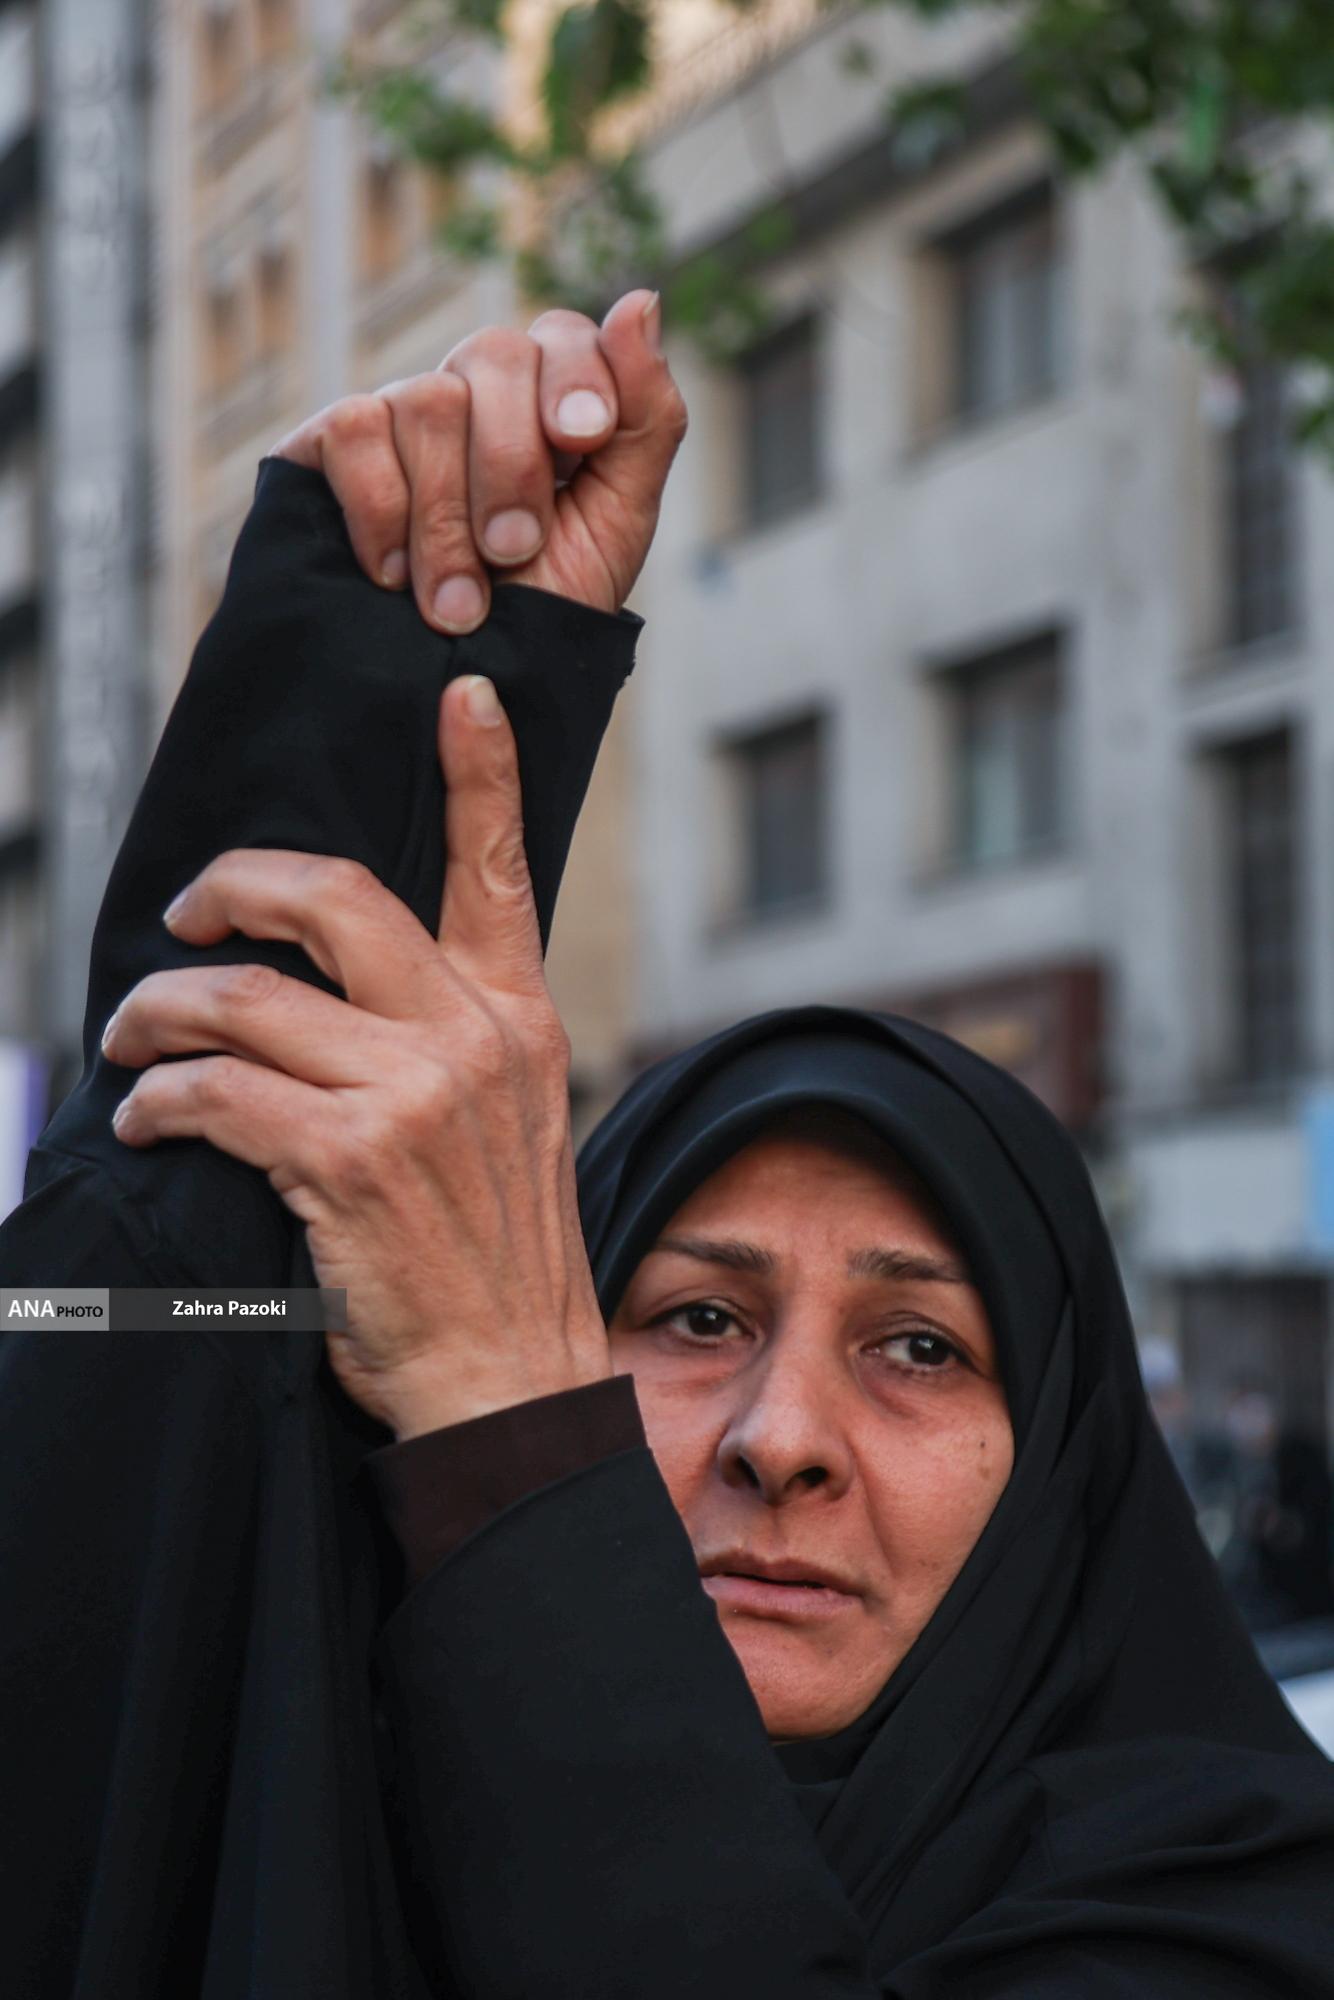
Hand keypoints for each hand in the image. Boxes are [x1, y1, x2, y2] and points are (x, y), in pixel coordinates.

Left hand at [102, 676, 609, 1438]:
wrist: (512, 1382)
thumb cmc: (492, 1263)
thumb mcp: (509, 1131)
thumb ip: (446, 1043)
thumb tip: (325, 990)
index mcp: (518, 1022)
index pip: (498, 875)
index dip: (481, 776)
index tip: (462, 695)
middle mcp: (473, 1040)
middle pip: (333, 898)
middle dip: (234, 889)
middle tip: (187, 919)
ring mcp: (412, 1095)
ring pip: (243, 997)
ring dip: (158, 1012)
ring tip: (132, 1039)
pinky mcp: (346, 1159)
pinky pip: (213, 1091)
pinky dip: (159, 1100)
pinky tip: (151, 1120)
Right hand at [270, 289, 687, 631]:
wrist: (459, 679)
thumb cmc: (545, 600)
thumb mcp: (618, 523)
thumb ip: (647, 419)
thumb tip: (641, 300)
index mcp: (550, 397)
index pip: (563, 335)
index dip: (574, 376)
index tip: (582, 439)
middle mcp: (475, 387)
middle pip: (493, 355)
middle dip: (511, 465)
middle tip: (515, 551)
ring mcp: (403, 409)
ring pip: (427, 403)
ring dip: (447, 519)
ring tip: (459, 603)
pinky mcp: (333, 440)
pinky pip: (356, 430)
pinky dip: (382, 511)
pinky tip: (394, 574)